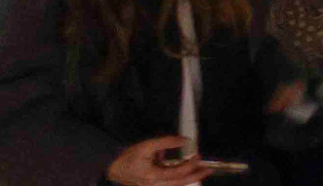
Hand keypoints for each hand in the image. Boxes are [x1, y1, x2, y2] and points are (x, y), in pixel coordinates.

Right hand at [106, 137, 220, 185]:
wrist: (113, 168)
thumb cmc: (129, 157)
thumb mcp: (147, 146)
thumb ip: (166, 142)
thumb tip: (184, 140)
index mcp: (152, 177)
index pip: (177, 173)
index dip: (189, 165)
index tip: (198, 155)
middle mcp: (155, 185)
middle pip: (180, 183)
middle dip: (196, 176)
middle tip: (209, 169)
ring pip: (176, 185)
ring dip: (190, 179)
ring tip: (202, 172)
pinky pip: (170, 184)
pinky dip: (180, 179)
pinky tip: (188, 173)